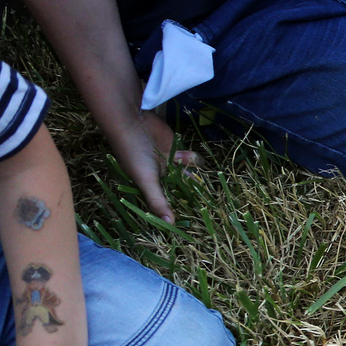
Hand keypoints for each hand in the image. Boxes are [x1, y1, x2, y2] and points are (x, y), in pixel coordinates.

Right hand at [105, 109, 198, 223]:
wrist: (133, 122)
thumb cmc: (134, 154)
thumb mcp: (146, 179)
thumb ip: (158, 200)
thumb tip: (170, 224)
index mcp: (151, 188)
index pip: (169, 203)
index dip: (182, 210)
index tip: (199, 219)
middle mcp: (160, 178)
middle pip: (181, 190)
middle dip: (193, 195)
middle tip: (212, 203)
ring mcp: (169, 164)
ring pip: (188, 175)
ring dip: (196, 176)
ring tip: (209, 182)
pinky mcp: (175, 150)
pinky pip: (190, 160)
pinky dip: (195, 160)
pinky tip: (199, 161)